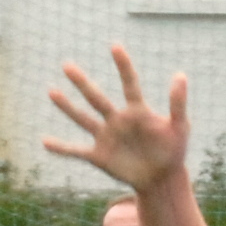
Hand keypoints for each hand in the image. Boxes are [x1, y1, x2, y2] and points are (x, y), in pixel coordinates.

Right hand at [41, 45, 192, 191]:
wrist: (162, 178)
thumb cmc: (174, 150)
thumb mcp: (180, 127)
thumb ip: (178, 103)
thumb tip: (180, 74)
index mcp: (137, 111)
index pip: (129, 84)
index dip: (123, 66)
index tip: (115, 46)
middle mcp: (118, 120)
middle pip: (97, 98)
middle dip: (82, 83)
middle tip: (67, 65)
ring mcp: (106, 137)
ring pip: (83, 119)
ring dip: (67, 107)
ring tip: (51, 91)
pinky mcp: (99, 156)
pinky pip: (76, 151)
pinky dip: (61, 148)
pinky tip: (45, 142)